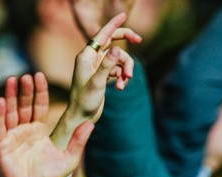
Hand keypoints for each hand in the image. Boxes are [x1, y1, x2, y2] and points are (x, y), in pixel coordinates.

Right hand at [0, 73, 93, 176]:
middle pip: (23, 106)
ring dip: (11, 96)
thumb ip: (78, 141)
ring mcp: (12, 138)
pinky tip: (2, 101)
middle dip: (25, 91)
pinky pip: (0, 127)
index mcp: (39, 132)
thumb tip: (91, 124)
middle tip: (26, 75)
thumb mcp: (69, 158)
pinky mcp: (1, 147)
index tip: (40, 76)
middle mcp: (24, 132)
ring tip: (12, 80)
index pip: (38, 107)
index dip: (39, 92)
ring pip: (10, 113)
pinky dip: (0, 114)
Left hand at [50, 13, 140, 147]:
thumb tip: (117, 48)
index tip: (123, 15)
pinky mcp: (103, 76)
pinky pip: (118, 69)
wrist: (82, 116)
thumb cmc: (85, 101)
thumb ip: (107, 65)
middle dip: (126, 44)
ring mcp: (98, 67)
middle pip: (113, 42)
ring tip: (126, 81)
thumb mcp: (97, 83)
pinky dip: (123, 77)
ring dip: (126, 68)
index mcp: (86, 56)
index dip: (113, 25)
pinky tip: (121, 87)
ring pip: (119, 59)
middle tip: (139, 40)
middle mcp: (91, 58)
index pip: (102, 35)